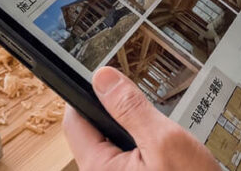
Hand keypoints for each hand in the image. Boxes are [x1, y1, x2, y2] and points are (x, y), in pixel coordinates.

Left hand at [63, 67, 221, 170]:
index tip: (106, 79)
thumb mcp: (166, 142)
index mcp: (98, 170)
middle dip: (118, 116)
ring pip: (113, 146)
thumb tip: (103, 78)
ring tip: (161, 139)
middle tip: (146, 113)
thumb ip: (131, 108)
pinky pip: (127, 162)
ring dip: (134, 134)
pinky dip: (143, 150)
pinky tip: (165, 155)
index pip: (74, 120)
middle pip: (94, 132)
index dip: (88, 94)